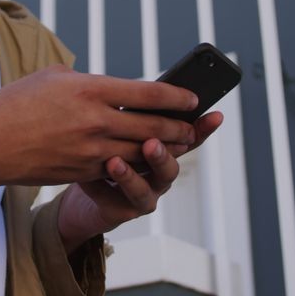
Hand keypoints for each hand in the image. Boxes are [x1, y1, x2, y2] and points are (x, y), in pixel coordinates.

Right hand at [0, 66, 200, 201]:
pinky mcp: (82, 172)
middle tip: (194, 126)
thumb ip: (90, 81)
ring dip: (164, 149)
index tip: (192, 98)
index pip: (148, 93)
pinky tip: (147, 159)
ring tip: (180, 144)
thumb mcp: (54, 77)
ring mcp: (90, 150)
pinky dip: (137, 164)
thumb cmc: (17, 102)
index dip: (177, 97)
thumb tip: (117, 89)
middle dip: (179, 128)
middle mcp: (95, 121)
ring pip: (141, 152)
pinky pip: (119, 168)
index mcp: (90, 89)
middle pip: (153, 126)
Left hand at [57, 111, 223, 252]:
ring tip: (114, 161)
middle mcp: (160, 171)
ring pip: (149, 187)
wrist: (79, 189)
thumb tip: (135, 86)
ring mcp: (147, 192)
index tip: (215, 115)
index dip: (203, 127)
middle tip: (151, 142)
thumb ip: (131, 112)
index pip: (188, 134)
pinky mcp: (125, 209)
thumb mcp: (114, 125)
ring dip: (133, 174)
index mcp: (163, 146)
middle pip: (173, 161)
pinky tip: (92, 174)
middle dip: (163, 152)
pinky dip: (106, 185)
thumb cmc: (99, 148)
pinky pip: (121, 200)